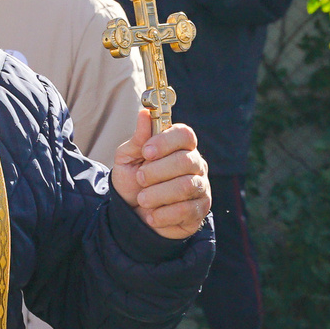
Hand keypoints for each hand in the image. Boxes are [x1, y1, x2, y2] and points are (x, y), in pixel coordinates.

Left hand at [110, 121, 210, 239]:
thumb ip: (138, 139)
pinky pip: (186, 210)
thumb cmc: (133, 181)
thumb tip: (144, 113)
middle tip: (140, 178)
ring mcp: (201, 186)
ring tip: (143, 199)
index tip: (146, 152)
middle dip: (156, 172)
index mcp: (179, 147)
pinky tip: (151, 215)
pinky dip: (163, 214)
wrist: (133, 214)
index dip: (166, 141)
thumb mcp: (128, 159)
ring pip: (186, 186)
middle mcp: (195, 164)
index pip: (185, 134)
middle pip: (185, 161)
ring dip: (157, 194)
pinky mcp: (200, 209)